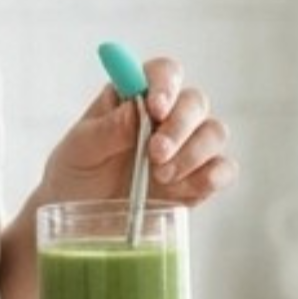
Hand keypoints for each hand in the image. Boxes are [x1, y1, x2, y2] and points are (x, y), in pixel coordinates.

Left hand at [39, 56, 237, 208]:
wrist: (79, 225)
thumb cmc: (75, 177)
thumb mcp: (79, 151)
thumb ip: (106, 130)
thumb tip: (136, 109)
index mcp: (135, 98)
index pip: (163, 73)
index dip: (165, 84)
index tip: (154, 107)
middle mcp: (167, 119)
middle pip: (195, 102)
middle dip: (179, 126)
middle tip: (155, 154)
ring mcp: (186, 150)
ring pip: (214, 133)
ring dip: (194, 153)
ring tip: (160, 178)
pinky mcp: (197, 182)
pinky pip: (222, 171)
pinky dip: (213, 177)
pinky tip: (188, 189)